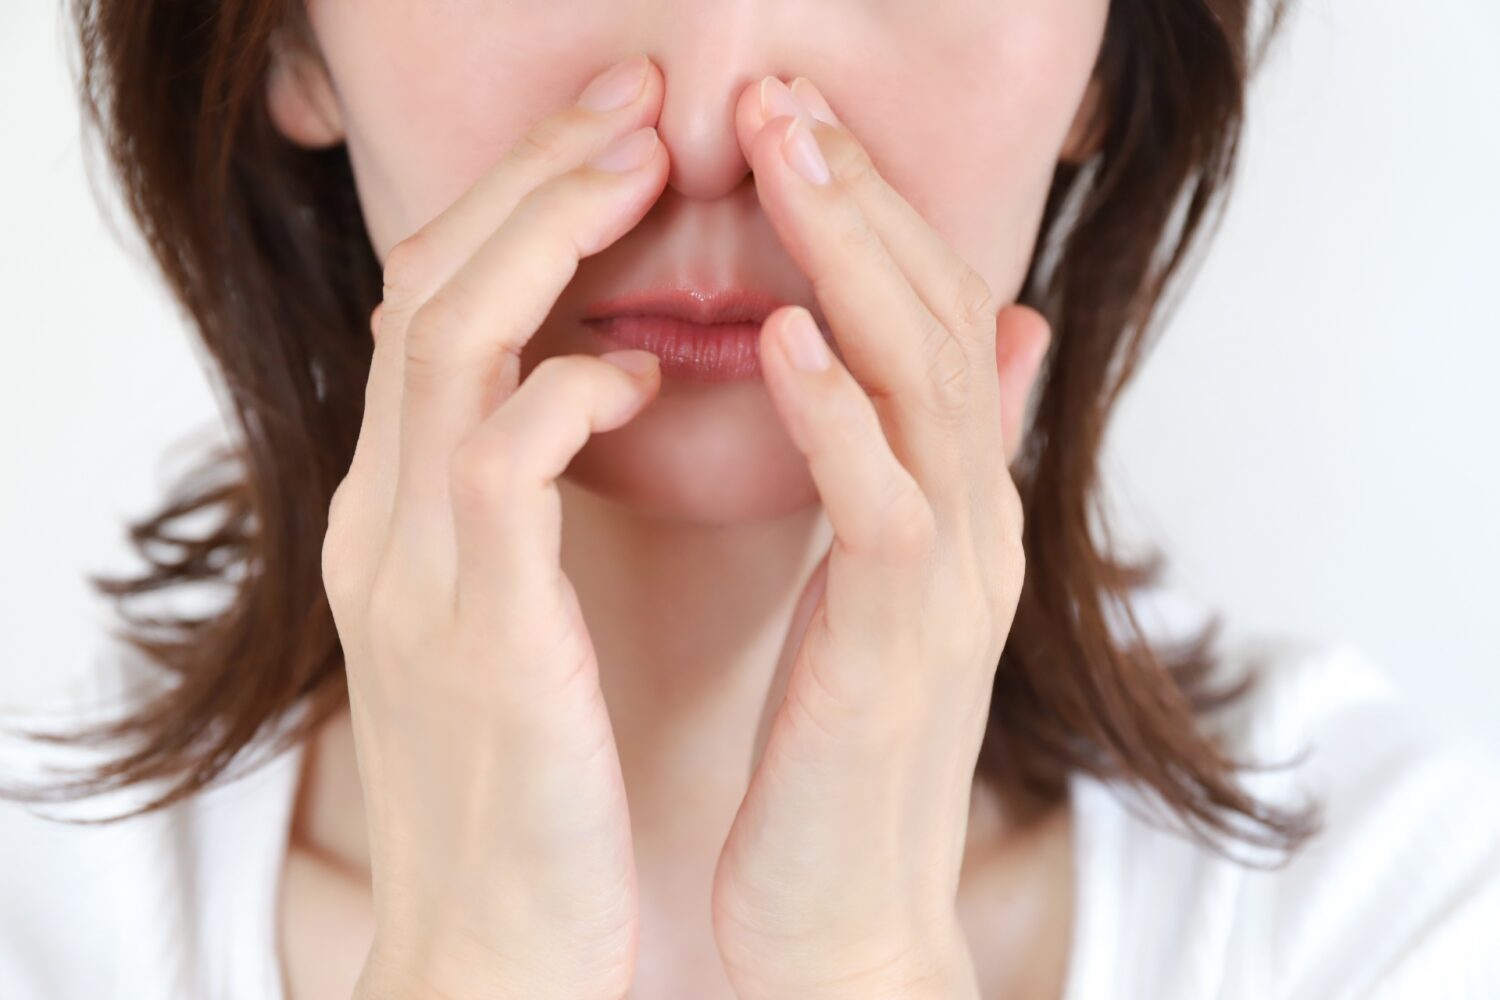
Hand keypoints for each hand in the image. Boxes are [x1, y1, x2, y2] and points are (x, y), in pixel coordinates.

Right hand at [320, 55, 669, 999]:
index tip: (615, 132)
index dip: (518, 202)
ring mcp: (410, 565)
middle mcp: (383, 516)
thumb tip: (599, 377)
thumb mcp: (512, 609)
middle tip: (635, 96)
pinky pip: (500, 460)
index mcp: (402, 510)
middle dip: (530, 177)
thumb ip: (529, 491)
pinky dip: (571, 390)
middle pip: (430, 290)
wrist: (492, 939)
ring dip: (545, 238)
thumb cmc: (528, 776)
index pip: (438, 310)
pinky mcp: (469, 625)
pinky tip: (643, 373)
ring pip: (448, 342)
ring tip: (641, 169)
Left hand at [707, 77, 1051, 999]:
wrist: (844, 903)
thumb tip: (995, 334)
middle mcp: (971, 515)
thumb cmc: (839, 739)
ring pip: (922, 381)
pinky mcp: (903, 638)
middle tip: (784, 93)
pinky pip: (881, 503)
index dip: (867, 206)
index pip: (924, 311)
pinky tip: (788, 338)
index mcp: (952, 496)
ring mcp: (952, 574)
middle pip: (934, 314)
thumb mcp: (891, 580)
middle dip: (861, 194)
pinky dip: (840, 412)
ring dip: (855, 259)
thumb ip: (927, 454)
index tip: (790, 122)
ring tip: (789, 158)